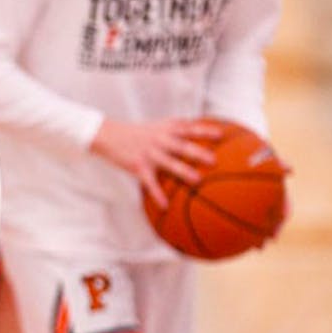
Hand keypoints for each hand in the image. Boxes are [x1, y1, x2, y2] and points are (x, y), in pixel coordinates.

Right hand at [89, 118, 220, 207]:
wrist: (109, 134)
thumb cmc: (137, 133)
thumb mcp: (156, 126)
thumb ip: (175, 130)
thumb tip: (198, 132)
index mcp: (165, 129)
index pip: (188, 128)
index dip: (205, 130)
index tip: (222, 134)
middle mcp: (159, 140)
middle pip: (182, 146)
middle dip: (198, 152)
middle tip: (214, 160)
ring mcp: (149, 153)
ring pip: (169, 163)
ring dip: (183, 171)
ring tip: (197, 180)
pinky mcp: (138, 166)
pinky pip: (150, 182)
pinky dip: (157, 194)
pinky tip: (165, 206)